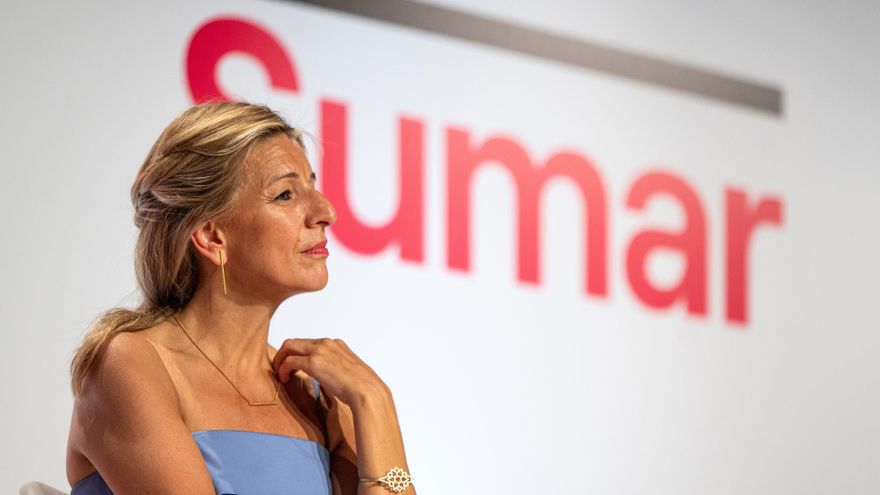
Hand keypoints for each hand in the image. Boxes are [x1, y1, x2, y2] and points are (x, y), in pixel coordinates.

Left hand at [271, 338, 387, 407]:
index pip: (310, 343)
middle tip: (281, 368)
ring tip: (281, 374)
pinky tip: (284, 379)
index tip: (295, 367)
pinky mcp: (313, 362)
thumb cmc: (361, 387)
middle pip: (296, 341)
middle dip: (284, 354)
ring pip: (289, 346)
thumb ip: (336, 369)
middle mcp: (327, 343)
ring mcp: (320, 351)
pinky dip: (283, 369)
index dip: (299, 354)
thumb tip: (327, 377)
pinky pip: (289, 361)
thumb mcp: (348, 372)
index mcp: (336, 344)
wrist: (367, 391)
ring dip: (280, 360)